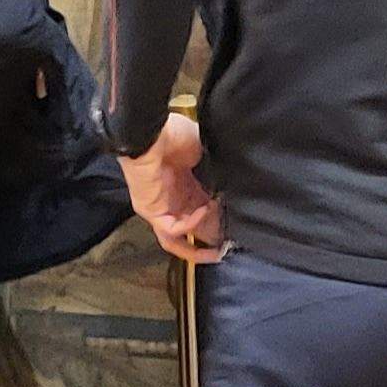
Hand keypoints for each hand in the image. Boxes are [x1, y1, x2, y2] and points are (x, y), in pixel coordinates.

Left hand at [119, 114, 225, 263]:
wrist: (152, 133)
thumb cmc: (175, 135)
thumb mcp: (203, 154)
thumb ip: (215, 172)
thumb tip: (229, 186)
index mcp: (185, 183)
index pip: (202, 210)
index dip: (218, 219)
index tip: (236, 224)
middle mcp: (172, 198)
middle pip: (192, 228)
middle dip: (211, 237)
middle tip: (230, 243)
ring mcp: (159, 206)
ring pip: (177, 239)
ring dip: (197, 248)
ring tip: (217, 252)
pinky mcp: (150, 211)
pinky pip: (172, 229)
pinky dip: (191, 225)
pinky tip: (205, 212)